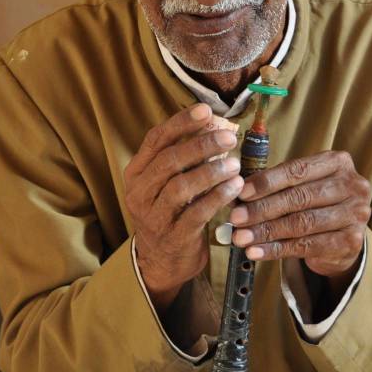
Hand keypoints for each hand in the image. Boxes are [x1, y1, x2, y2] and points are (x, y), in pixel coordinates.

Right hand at [126, 103, 242, 310]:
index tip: (206, 110)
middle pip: (169, 161)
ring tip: (235, 164)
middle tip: (228, 138)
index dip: (181, 123)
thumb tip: (214, 124)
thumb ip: (183, 157)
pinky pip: (196, 213)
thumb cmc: (170, 212)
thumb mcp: (167, 183)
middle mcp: (140, 193)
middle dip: (200, 145)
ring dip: (211, 172)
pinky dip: (216, 198)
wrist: (161, 261)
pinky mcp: (173, 237)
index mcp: (137, 173)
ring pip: (180, 187)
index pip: (156, 139)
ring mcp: (154, 217)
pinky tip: (234, 187)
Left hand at [228, 150, 370, 283]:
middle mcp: (352, 185)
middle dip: (263, 209)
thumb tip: (236, 192)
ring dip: (266, 231)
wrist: (343, 236)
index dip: (267, 182)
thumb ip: (275, 184)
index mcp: (338, 162)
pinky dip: (277, 250)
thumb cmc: (315, 203)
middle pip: (300, 197)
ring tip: (241, 237)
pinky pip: (306, 246)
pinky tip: (256, 252)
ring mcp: (355, 214)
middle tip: (236, 218)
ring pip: (302, 223)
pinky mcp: (351, 242)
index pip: (297, 170)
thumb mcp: (302, 185)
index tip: (241, 192)